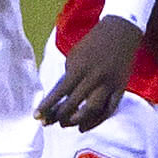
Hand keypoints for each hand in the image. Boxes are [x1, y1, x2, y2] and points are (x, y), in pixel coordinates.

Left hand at [36, 15, 141, 130]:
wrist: (120, 32)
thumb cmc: (92, 44)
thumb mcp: (75, 55)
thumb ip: (68, 76)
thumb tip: (59, 100)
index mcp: (79, 67)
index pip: (60, 92)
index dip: (48, 106)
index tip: (37, 117)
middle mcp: (94, 77)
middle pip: (75, 104)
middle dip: (61, 117)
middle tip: (52, 123)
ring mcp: (108, 84)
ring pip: (92, 110)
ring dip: (78, 121)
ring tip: (69, 125)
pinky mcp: (120, 88)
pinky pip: (109, 109)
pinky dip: (97, 120)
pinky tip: (86, 125)